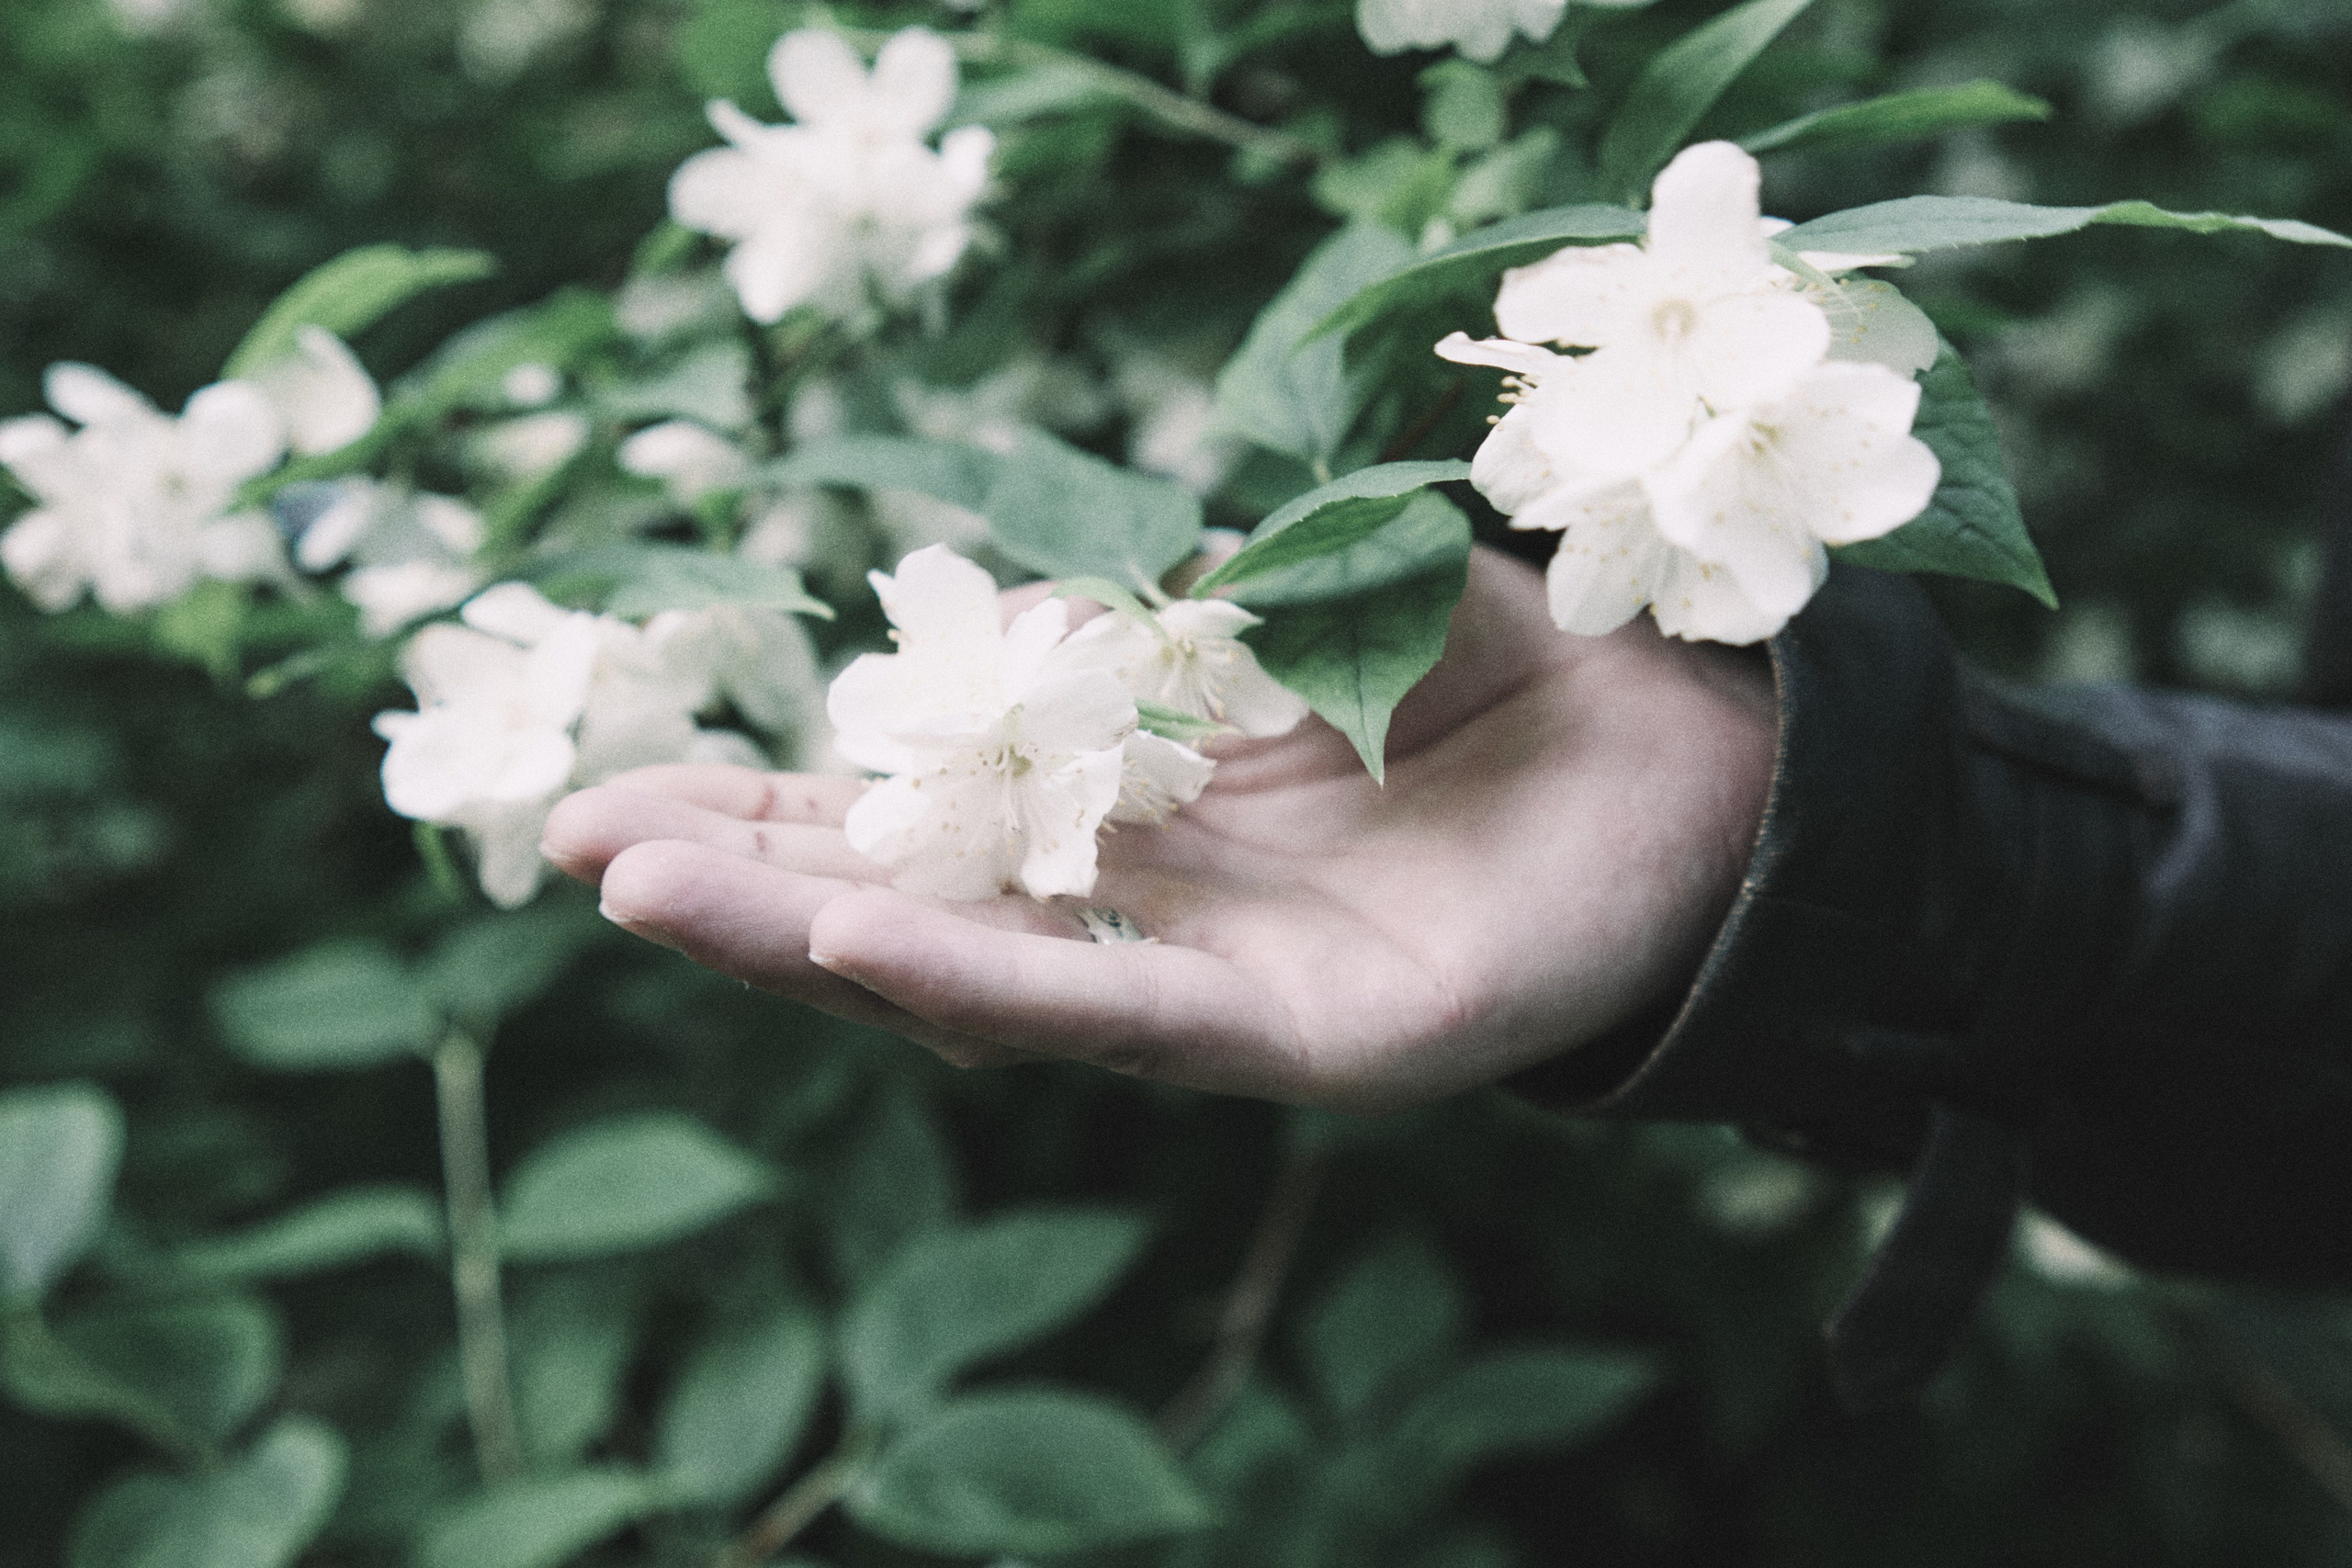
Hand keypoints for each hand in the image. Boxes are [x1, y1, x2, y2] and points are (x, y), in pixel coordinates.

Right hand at [541, 546, 1777, 1113]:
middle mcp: (1149, 921)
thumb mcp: (1287, 602)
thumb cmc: (1495, 669)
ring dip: (812, 931)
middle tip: (570, 848)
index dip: (770, 800)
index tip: (619, 779)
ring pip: (982, 982)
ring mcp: (1217, 995)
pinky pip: (1125, 1016)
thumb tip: (986, 616)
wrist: (1696, 748)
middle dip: (743, 883)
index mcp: (1134, 818)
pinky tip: (857, 939)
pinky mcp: (1306, 1044)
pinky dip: (989, 980)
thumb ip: (1139, 613)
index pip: (917, 819)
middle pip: (913, 913)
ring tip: (652, 887)